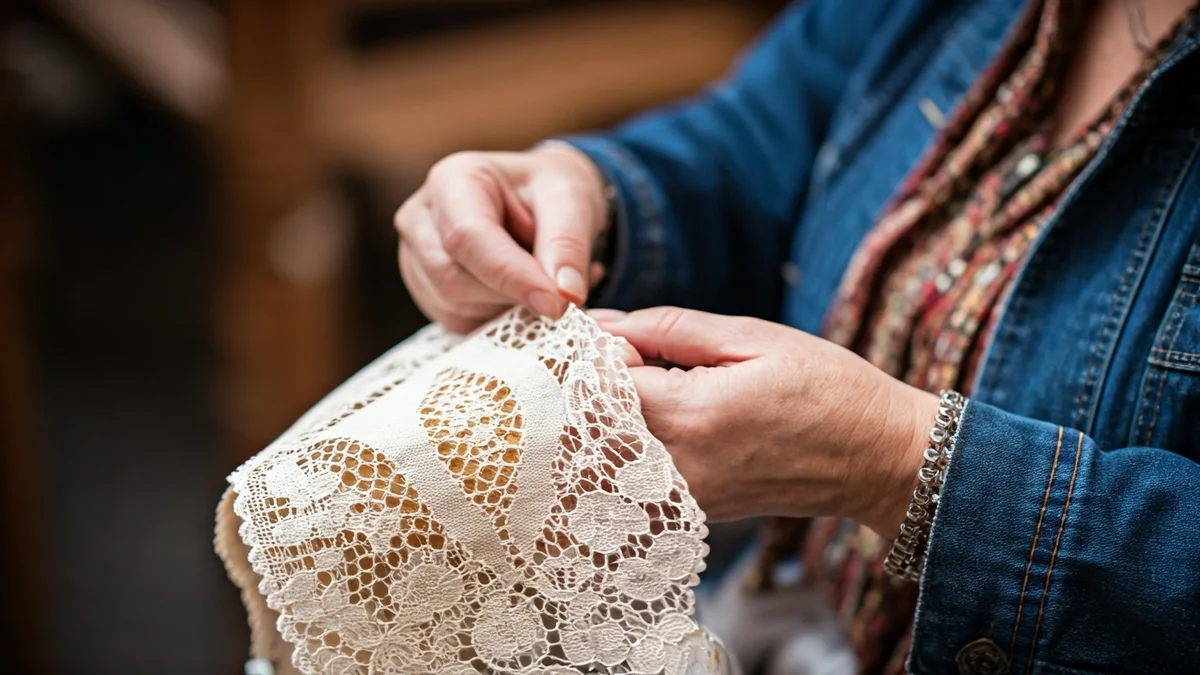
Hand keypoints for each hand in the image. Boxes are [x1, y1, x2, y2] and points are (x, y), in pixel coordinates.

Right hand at [395, 144, 607, 332]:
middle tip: (559, 290)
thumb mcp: (570, 199)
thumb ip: (568, 244)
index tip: (557, 303)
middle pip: (452, 279)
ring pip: (456, 308)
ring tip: (544, 282)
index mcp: (451, 180)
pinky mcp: (428, 294)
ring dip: (509, 308)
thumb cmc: (548, 191)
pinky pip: (461, 325)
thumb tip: (566, 294)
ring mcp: (416, 260)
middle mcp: (421, 220)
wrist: (538, 201)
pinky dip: (501, 320)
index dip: (511, 276)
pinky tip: (525, 295)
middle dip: (510, 295)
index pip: (466, 237)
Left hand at [591, 306, 939, 535]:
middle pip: (590, 425)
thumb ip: (668, 330)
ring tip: (656, 391)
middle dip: (596, 388)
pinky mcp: (690, 513)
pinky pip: (634, 479)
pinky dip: (632, 447)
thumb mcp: (751, 338)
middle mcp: (676, 466)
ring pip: (606, 456)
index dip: (599, 355)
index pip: (597, 383)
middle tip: (636, 362)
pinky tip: (669, 424)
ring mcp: (681, 498)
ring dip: (612, 419)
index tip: (626, 339)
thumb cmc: (827, 389)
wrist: (879, 460)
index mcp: (690, 414)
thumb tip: (602, 323)